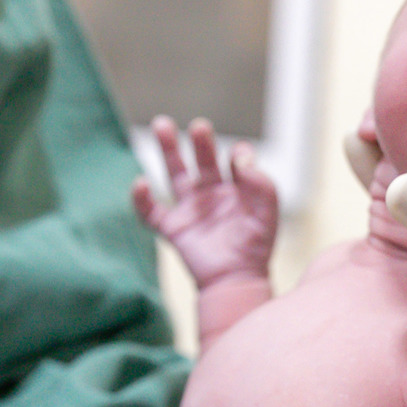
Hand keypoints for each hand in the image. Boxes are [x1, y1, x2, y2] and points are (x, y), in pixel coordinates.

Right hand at [134, 117, 277, 288]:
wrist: (236, 281)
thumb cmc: (255, 248)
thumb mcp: (266, 212)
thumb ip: (261, 183)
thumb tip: (238, 156)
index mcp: (237, 189)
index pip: (236, 161)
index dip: (239, 155)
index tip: (238, 160)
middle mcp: (212, 194)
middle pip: (202, 159)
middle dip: (200, 141)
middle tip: (200, 126)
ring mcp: (191, 209)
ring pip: (175, 173)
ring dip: (167, 149)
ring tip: (162, 124)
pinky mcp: (174, 228)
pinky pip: (151, 211)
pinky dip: (141, 199)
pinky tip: (140, 183)